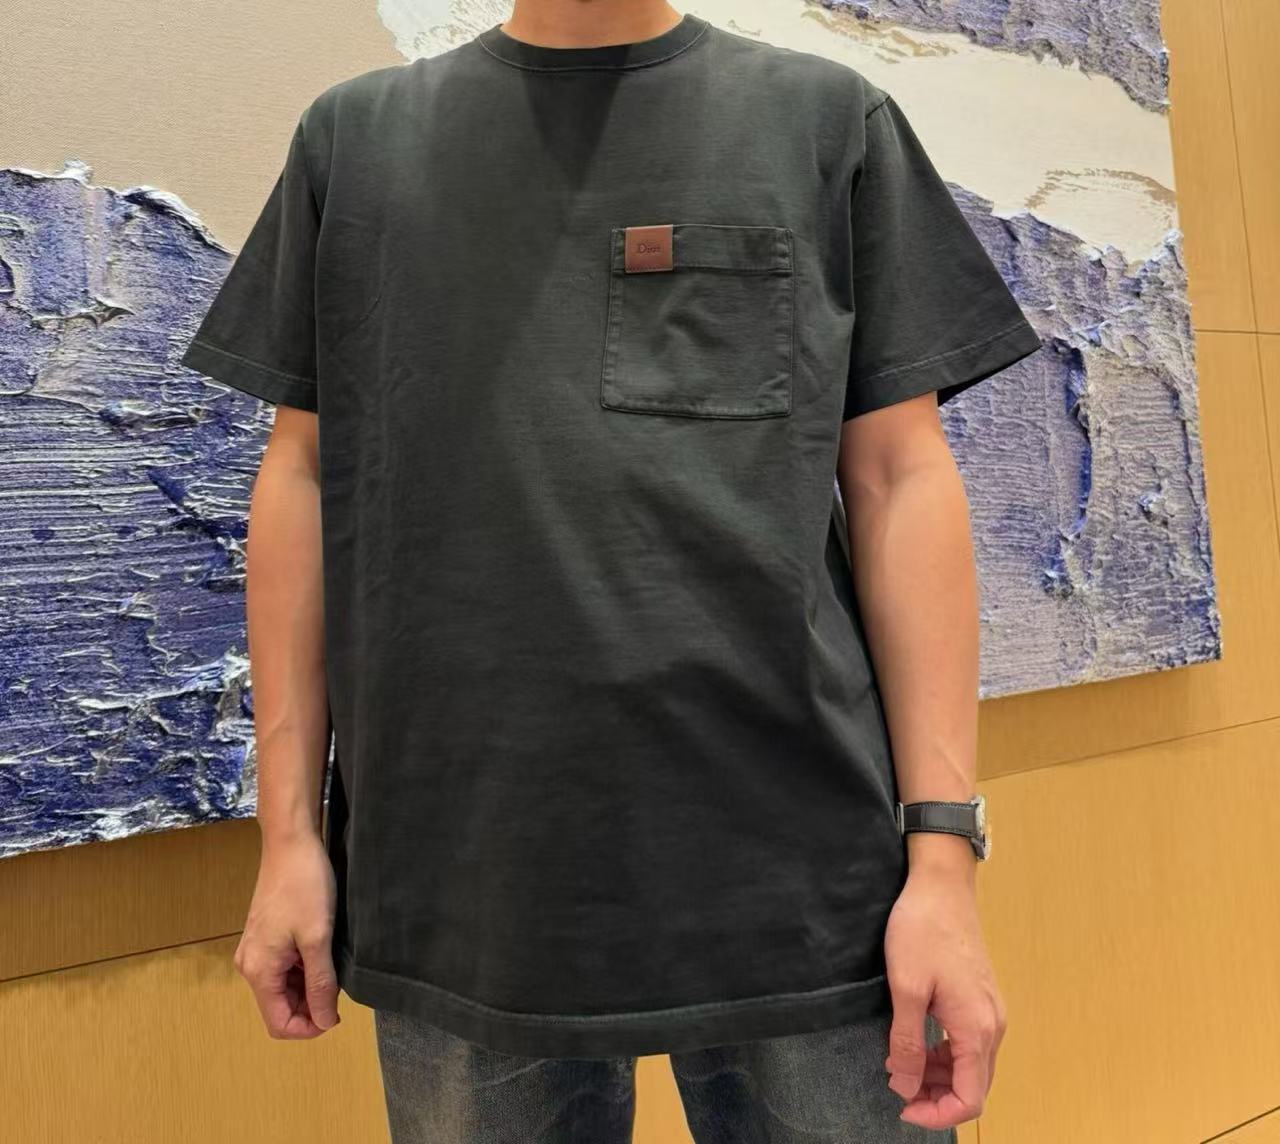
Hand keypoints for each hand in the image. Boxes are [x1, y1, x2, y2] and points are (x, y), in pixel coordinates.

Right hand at [234, 831, 340, 1038]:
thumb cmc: (304, 886)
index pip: (279, 1024)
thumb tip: (324, 1022)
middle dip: (311, 1007)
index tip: (338, 1014)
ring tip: (334, 966)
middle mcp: (250, 965)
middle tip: (340, 987)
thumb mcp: (318, 938)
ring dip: (309, 987)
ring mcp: (256, 950)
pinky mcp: (265, 937)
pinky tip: (323, 952)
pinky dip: (304, 970)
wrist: (291, 843)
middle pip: (280, 1007)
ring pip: (283, 988)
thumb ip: (321, 983)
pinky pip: (284, 968)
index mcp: (258, 971)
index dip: (309, 1027)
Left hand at [882, 861, 1006, 1129]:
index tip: (901, 1108)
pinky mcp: (981, 999)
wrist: (941, 885)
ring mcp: (990, 1011)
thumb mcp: (905, 988)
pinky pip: (968, 1043)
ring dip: (938, 1077)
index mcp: (977, 1029)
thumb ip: (907, 1042)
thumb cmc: (922, 929)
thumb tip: (905, 1087)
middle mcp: (992, 1025)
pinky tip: (915, 1044)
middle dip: (935, 1098)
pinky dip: (944, 1055)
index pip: (969, 1098)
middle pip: (973, 1087)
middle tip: (896, 1091)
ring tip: (899, 1067)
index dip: (936, 1113)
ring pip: (970, 1066)